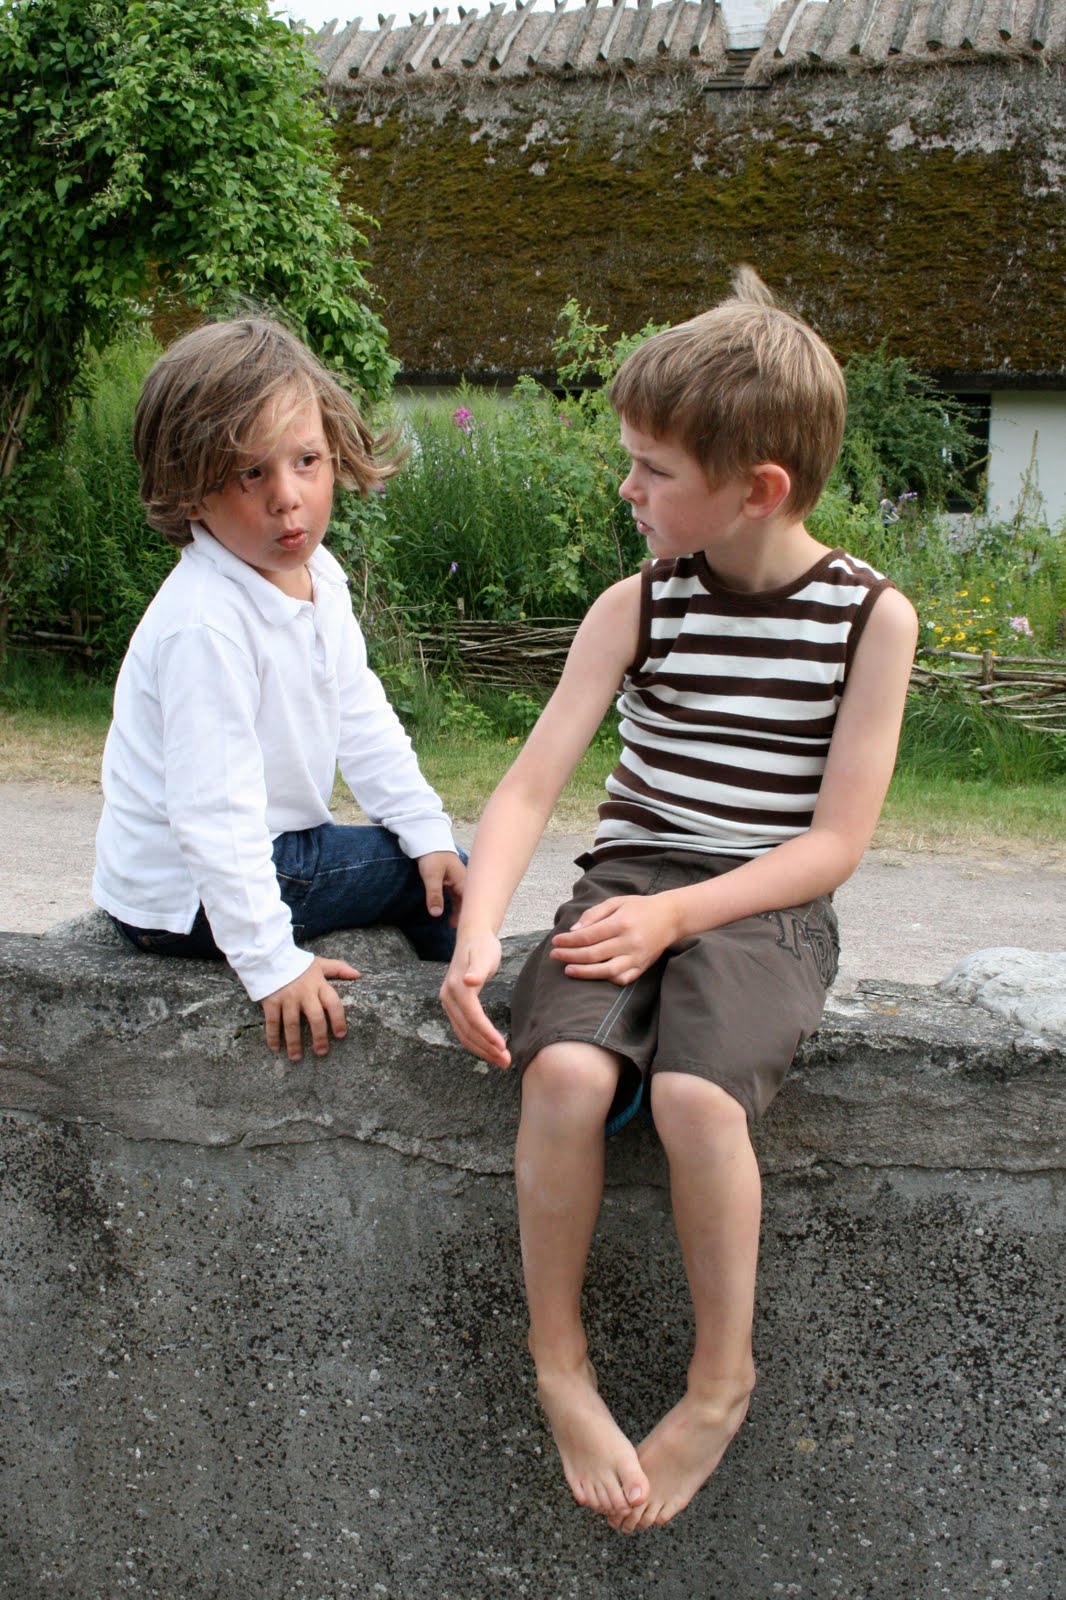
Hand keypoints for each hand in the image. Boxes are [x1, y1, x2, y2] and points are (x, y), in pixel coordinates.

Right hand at [261, 955, 360, 1061]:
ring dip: (295, 1043)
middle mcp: (304, 992)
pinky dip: (272, 1037)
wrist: (269, 956)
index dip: (339, 1020)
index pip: (333, 1003)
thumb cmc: (297, 963)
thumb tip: (358, 975)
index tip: (341, 1035)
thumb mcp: (319, 963)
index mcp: (318, 984)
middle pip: (315, 1018)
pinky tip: (275, 1048)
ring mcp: (287, 998)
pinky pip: (272, 1022)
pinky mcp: (270, 1001)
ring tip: (296, 1057)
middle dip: (319, 1037)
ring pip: (292, 1024)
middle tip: (321, 1052)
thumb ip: (338, 968)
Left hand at [417, 850, 465, 924]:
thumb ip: (434, 895)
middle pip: (467, 903)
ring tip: (453, 924)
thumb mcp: (431, 876)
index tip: (466, 930)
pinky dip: (454, 904)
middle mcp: (464, 882)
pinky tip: (449, 911)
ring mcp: (458, 881)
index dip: (469, 917)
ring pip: (461, 900)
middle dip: (463, 916)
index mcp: (463, 882)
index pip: (469, 904)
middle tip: (456, 930)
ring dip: (458, 910)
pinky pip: (456, 896)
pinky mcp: (452, 881)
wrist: (429, 840)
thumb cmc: (433, 856)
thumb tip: (437, 914)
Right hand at [439, 931, 510, 1068]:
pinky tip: (490, 1050)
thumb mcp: (484, 955)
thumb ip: (478, 969)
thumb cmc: (482, 946)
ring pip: (464, 1034)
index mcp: (456, 987)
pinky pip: (464, 1030)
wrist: (472, 937)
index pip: (472, 1017)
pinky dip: (477, 1042)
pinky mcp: (454, 1007)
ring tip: (502, 1061)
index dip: (487, 1033)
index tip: (503, 1046)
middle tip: (507, 1061)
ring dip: (482, 1050)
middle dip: (486, 1048)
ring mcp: (449, 1004)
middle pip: (467, 1030)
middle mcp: (449, 998)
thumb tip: (470, 981)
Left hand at [550, 893, 681, 985]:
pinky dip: (605, 979)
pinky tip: (592, 974)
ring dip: (584, 972)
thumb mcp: (616, 902)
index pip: (588, 936)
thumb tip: (573, 931)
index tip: (556, 941)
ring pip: (606, 971)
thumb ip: (593, 914)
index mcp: (622, 923)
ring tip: (567, 970)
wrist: (670, 918)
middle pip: (593, 954)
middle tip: (554, 955)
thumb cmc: (639, 907)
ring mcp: (637, 957)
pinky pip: (622, 979)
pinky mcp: (642, 967)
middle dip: (570, 956)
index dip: (569, 940)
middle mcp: (630, 942)